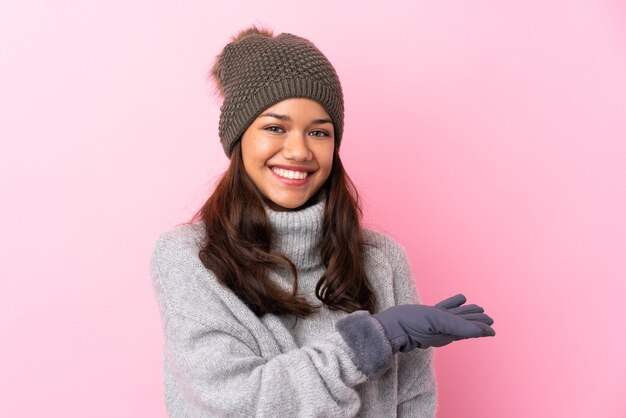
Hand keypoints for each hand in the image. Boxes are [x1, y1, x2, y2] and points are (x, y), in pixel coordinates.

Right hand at [372, 294, 495, 351]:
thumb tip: (483, 331)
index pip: (469, 329)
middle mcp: (443, 328)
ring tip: (477, 308)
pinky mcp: (425, 315)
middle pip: (464, 323)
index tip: (492, 329)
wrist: (390, 326)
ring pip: (454, 316)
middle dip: (476, 321)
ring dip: (466, 312)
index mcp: (449, 331)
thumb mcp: (439, 322)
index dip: (481, 328)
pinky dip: (453, 304)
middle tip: (489, 318)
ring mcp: (434, 322)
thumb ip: (460, 327)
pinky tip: (459, 299)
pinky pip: (443, 308)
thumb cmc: (412, 325)